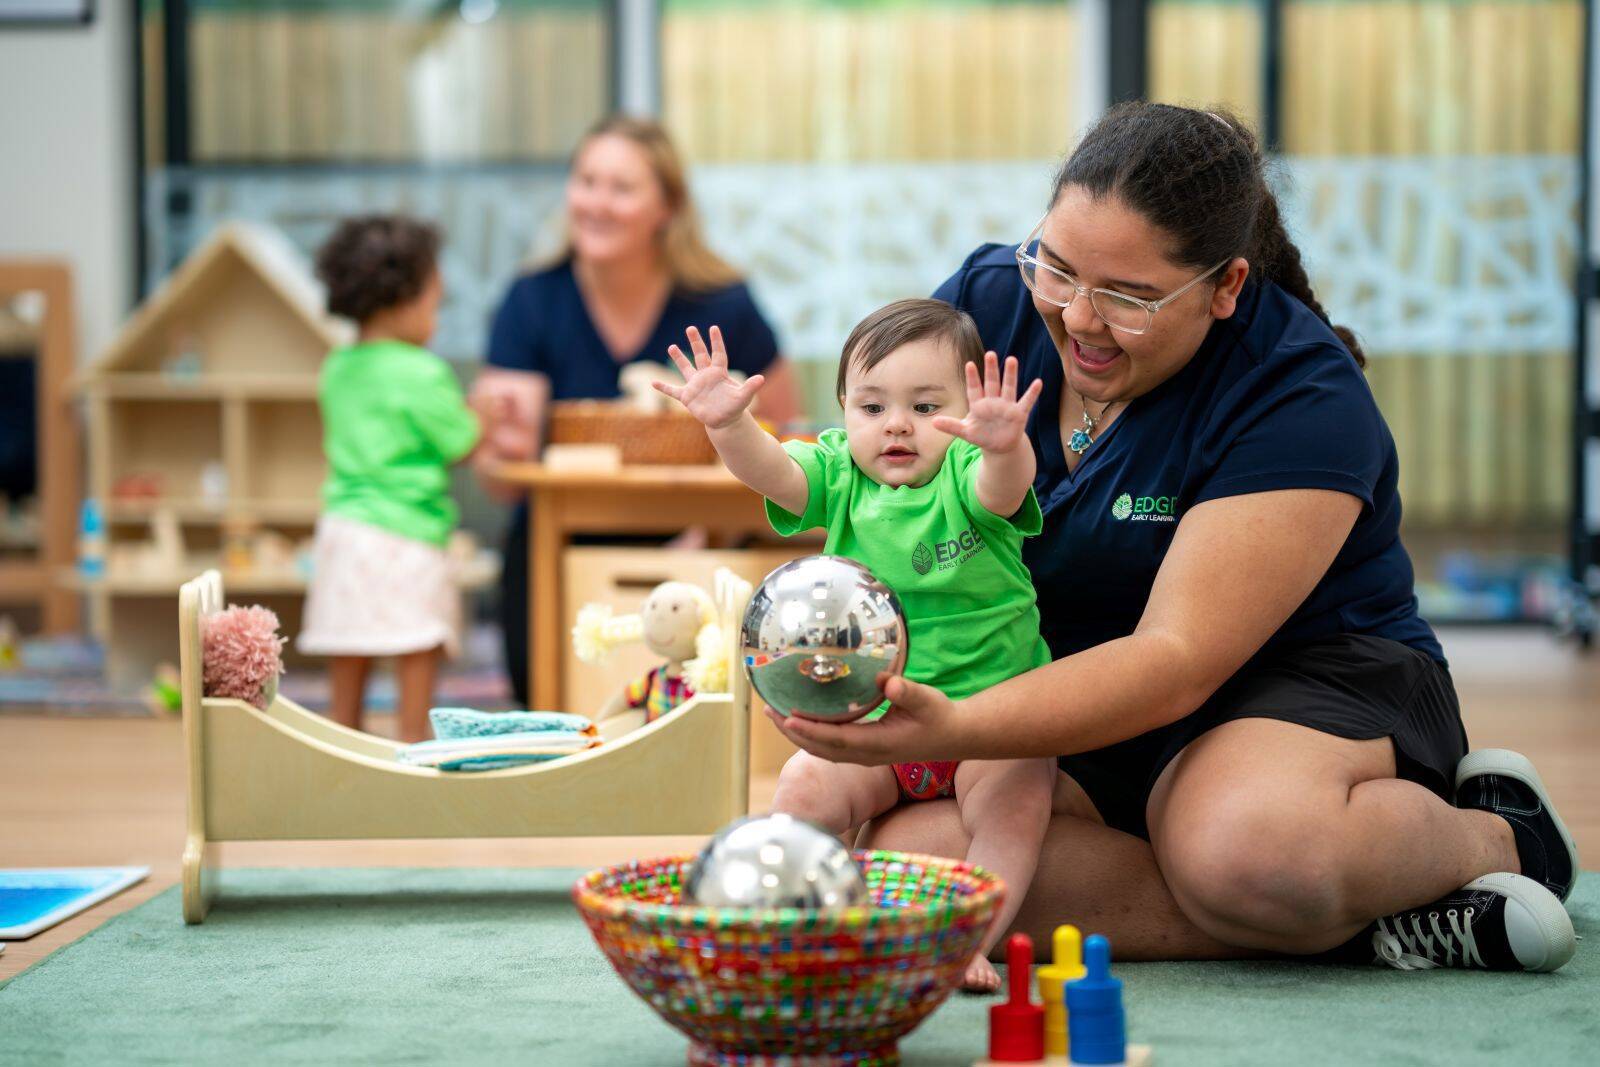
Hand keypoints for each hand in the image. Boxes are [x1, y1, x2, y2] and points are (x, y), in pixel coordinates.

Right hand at [654, 325, 765, 429]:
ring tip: (671, 346)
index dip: (716, 342)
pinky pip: (673, 391)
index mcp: (719, 373)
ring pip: (685, 369)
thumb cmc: (735, 407)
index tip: (714, 328)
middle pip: (700, 355)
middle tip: (690, 328)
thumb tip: (762, 378)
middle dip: (696, 342)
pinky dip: (663, 388)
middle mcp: (706, 376)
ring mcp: (695, 386)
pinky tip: (652, 383)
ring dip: (679, 359)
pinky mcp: (687, 397)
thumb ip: (750, 387)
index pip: (718, 354)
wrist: (724, 421)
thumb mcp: (744, 397)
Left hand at [765, 672, 964, 766]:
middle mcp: (867, 754)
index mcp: (879, 745)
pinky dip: (812, 734)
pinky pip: (831, 746)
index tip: (788, 717)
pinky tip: (800, 719)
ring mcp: (865, 755)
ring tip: (775, 714)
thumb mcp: (928, 700)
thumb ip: (908, 692)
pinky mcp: (865, 750)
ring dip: (797, 734)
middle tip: (769, 710)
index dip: (810, 730)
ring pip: (822, 750)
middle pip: (821, 749)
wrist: (953, 736)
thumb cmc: (940, 716)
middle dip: (793, 731)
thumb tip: (887, 681)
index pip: (836, 739)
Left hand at [932, 352, 1041, 454]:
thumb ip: (951, 426)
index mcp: (979, 404)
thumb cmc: (981, 436)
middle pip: (992, 383)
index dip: (972, 378)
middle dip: (991, 369)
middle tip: (990, 354)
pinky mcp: (1019, 414)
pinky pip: (1026, 401)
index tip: (969, 364)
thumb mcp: (965, 432)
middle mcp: (993, 401)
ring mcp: (1007, 406)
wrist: (999, 447)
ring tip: (1012, 359)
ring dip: (1010, 375)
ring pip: (1009, 387)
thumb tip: (933, 422)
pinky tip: (1038, 382)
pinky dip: (1032, 393)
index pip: (974, 388)